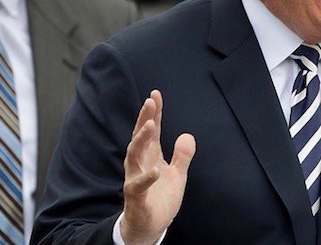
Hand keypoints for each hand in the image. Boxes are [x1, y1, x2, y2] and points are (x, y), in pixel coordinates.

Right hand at [120, 90, 195, 244]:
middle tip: (150, 101)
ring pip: (133, 156)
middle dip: (145, 119)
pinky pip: (138, 185)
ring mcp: (135, 179)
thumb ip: (183, 155)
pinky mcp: (136, 197)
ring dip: (141, 140)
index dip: (154, 113)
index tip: (155, 94)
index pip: (151, 131)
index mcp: (151, 157)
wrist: (150, 227)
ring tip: (151, 125)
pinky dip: (147, 177)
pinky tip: (157, 170)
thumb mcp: (178, 174)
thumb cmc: (160, 198)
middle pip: (140, 137)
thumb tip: (187, 135)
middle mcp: (140, 164)